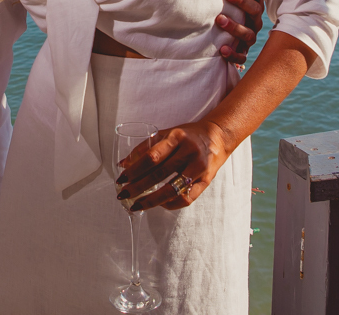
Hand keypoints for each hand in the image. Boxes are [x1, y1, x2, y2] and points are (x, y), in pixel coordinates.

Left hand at [115, 120, 231, 211]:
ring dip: (151, 200)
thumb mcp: (167, 134)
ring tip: (136, 205)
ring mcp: (199, 167)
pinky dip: (170, 204)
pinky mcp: (206, 181)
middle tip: (123, 195)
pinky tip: (158, 204)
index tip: (121, 179)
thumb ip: (145, 147)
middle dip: (138, 187)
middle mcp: (189, 152)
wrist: (217, 137)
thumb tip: (123, 164)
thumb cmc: (187, 136)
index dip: (134, 170)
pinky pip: (186, 198)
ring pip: (172, 189)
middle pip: (159, 174)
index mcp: (177, 137)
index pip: (151, 157)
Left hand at [215, 0, 266, 66]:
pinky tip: (222, 49)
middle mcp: (255, 22)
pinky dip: (233, 54)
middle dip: (242, 1)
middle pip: (255, 10)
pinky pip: (241, 56)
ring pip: (248, 34)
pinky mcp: (242, 53)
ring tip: (220, 19)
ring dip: (235, 26)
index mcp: (255, 7)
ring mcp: (250, 38)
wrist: (233, 44)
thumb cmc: (230, 13)